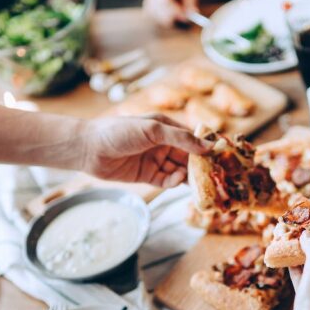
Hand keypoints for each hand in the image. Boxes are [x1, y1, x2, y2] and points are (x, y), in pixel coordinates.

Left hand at [83, 115, 211, 186]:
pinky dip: (174, 182)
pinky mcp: (147, 176)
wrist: (89, 148)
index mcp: (166, 127)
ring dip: (188, 175)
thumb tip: (207, 146)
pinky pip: (166, 180)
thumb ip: (181, 138)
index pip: (192, 137)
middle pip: (188, 156)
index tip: (220, 155)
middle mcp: (162, 143)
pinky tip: (176, 181)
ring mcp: (155, 160)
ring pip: (179, 170)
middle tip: (213, 174)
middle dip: (199, 165)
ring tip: (196, 180)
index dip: (205, 146)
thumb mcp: (153, 129)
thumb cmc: (119, 131)